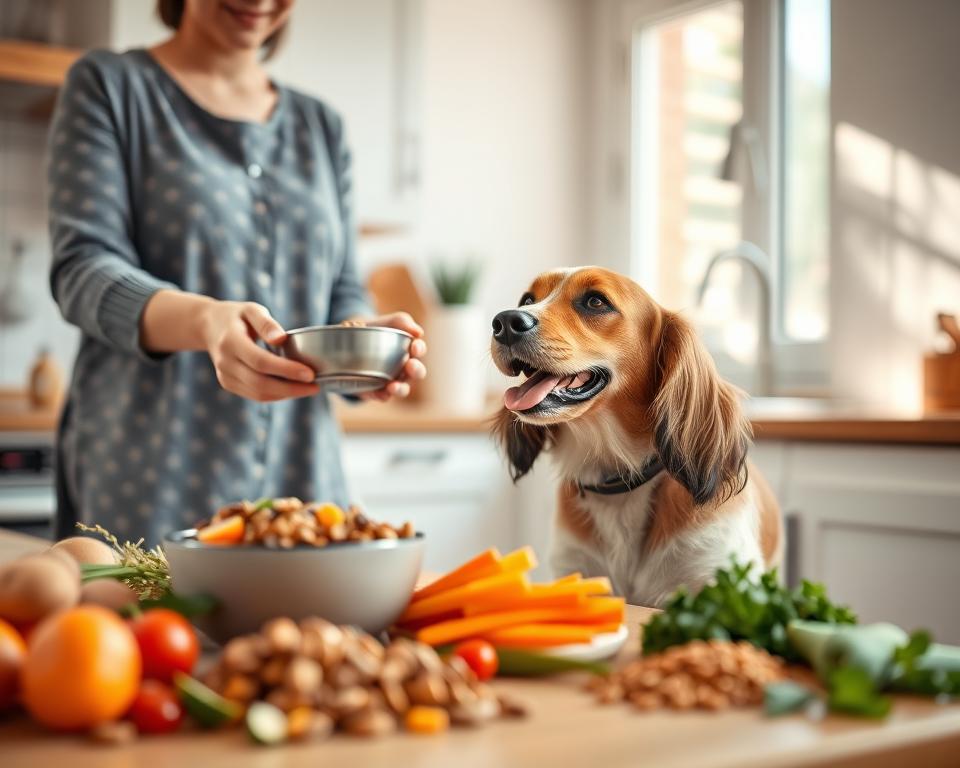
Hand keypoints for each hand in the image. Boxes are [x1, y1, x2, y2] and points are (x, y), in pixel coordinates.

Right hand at [201, 301, 318, 401]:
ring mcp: (224, 375)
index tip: (310, 374)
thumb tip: (281, 338)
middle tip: (315, 386)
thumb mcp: (251, 309)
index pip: (261, 361)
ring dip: (286, 394)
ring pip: (258, 393)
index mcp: (230, 341)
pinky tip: (292, 388)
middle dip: (291, 388)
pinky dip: (276, 395)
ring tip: (308, 388)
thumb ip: (266, 323)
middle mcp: (225, 362)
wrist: (209, 327)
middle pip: (260, 383)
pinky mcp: (228, 384)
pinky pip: (254, 395)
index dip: (286, 370)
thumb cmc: (237, 316)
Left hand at [345, 312, 426, 400]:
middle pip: (417, 373)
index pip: (419, 350)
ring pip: (402, 388)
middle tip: (410, 366)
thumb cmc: (377, 329)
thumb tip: (418, 332)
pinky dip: (383, 396)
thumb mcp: (389, 322)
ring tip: (393, 387)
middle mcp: (405, 368)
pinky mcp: (378, 390)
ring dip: (400, 389)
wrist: (352, 339)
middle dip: (416, 370)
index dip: (420, 349)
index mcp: (410, 350)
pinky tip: (381, 394)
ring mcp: (393, 381)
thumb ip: (403, 322)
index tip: (415, 346)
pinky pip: (383, 396)